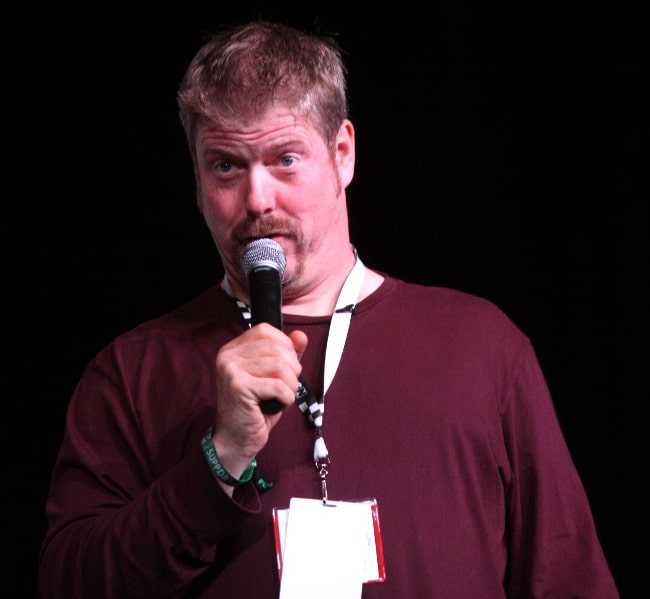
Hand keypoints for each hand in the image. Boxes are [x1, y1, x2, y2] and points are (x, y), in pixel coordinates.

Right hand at [211, 323, 307, 483]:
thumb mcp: (274, 376)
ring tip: (281, 397)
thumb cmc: (256, 408)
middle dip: (292, 370)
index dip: (284, 346)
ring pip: (281, 366)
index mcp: (233, 348)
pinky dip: (286, 398)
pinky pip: (279, 386)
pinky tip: (276, 405)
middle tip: (284, 387)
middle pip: (277, 348)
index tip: (284, 367)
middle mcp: (228, 355)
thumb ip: (287, 354)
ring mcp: (231, 370)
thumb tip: (301, 335)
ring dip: (290, 386)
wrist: (237, 439)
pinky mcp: (238, 387)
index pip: (266, 330)